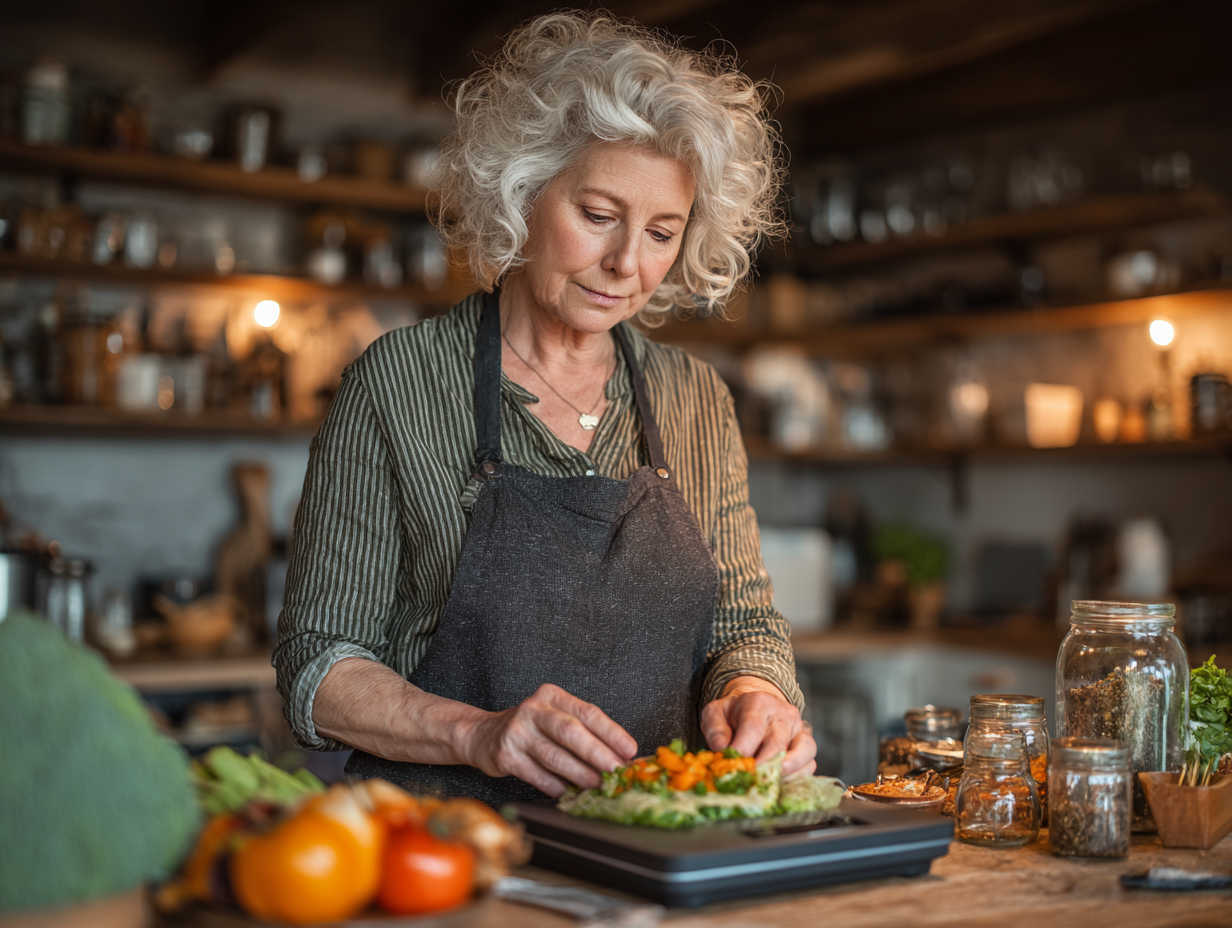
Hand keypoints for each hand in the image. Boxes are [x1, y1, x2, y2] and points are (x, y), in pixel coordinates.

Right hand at [459, 683, 637, 797]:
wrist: (484, 735)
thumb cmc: (530, 729)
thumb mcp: (555, 718)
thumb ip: (583, 732)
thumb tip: (619, 757)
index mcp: (552, 696)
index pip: (587, 712)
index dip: (611, 732)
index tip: (629, 750)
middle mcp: (533, 710)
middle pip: (571, 732)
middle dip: (598, 754)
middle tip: (616, 770)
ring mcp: (517, 732)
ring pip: (555, 756)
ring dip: (580, 774)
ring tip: (597, 784)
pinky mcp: (505, 755)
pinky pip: (537, 774)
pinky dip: (555, 786)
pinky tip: (566, 792)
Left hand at [701, 676, 816, 778]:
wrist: (756, 708)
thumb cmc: (734, 715)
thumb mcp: (715, 713)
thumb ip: (715, 729)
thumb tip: (722, 748)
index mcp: (759, 703)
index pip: (753, 728)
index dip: (742, 750)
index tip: (732, 767)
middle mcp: (784, 714)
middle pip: (778, 744)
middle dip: (762, 767)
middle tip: (748, 782)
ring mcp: (799, 729)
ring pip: (803, 752)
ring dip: (785, 773)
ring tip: (766, 783)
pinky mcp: (807, 745)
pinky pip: (810, 764)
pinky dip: (797, 777)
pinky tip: (778, 783)